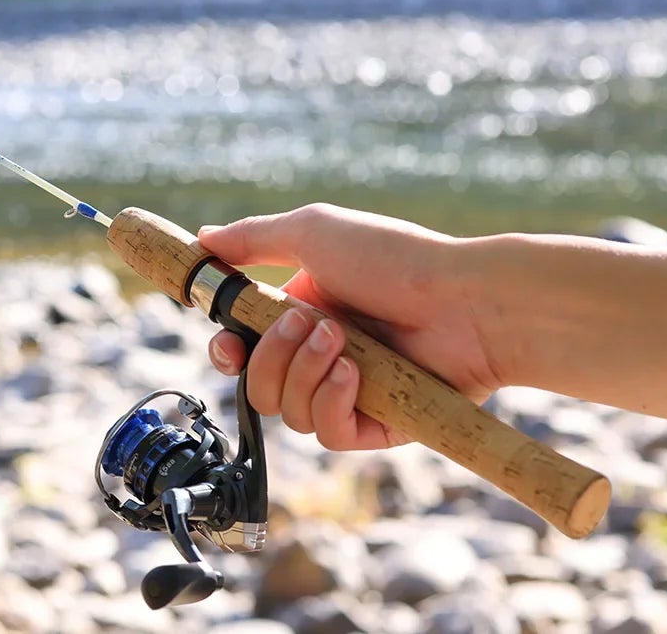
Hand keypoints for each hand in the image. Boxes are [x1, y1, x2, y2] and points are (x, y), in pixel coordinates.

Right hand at [200, 204, 503, 450]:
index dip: (226, 350)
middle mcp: (319, 353)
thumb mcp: (312, 232)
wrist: (463, 300)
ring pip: (288, 410)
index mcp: (300, 310)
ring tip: (343, 342)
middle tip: (306, 323)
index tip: (226, 342)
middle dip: (271, 355)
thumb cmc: (391, 257)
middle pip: (257, 383)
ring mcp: (347, 390)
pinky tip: (354, 374)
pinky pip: (328, 434)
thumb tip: (203, 239)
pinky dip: (331, 402)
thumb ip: (253, 238)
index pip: (242, 346)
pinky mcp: (377, 425)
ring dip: (305, 371)